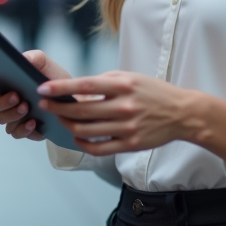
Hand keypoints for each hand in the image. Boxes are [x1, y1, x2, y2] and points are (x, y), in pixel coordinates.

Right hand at [0, 50, 71, 141]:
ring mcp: (13, 116)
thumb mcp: (44, 64)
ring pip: (2, 119)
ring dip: (13, 114)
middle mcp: (5, 100)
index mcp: (6, 82)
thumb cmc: (53, 79)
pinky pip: (15, 132)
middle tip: (16, 96)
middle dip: (2, 101)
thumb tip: (22, 60)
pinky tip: (33, 121)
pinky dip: (23, 128)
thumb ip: (32, 58)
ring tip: (27, 107)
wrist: (72, 100)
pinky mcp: (23, 129)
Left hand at [38, 71, 225, 164]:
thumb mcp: (131, 78)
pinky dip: (82, 142)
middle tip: (44, 105)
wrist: (183, 113)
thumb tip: (76, 89)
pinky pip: (98, 147)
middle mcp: (124, 106)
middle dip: (58, 108)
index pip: (85, 85)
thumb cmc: (154, 92)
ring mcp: (127, 127)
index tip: (43, 89)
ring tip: (61, 119)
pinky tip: (77, 135)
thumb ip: (105, 82)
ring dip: (68, 125)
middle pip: (81, 110)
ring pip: (86, 130)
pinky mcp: (130, 144)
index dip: (61, 88)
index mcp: (123, 85)